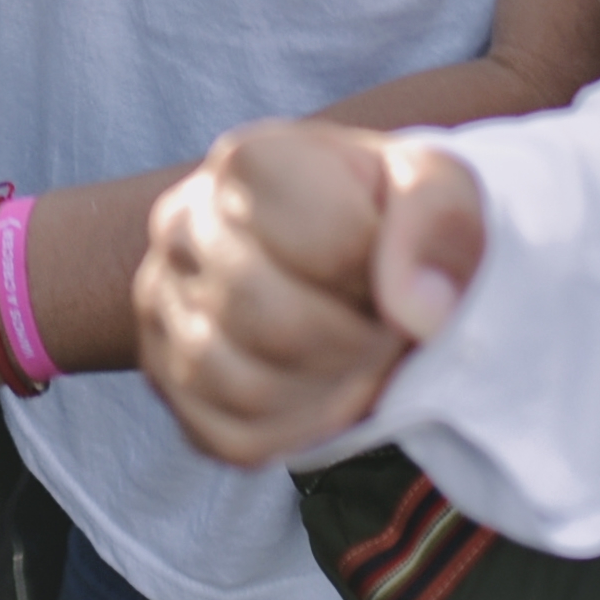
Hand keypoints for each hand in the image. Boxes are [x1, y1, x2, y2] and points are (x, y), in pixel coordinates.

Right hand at [138, 120, 480, 469]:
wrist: (328, 249)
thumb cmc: (378, 212)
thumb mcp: (434, 184)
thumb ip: (439, 222)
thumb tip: (420, 312)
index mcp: (249, 160)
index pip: (327, 239)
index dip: (389, 272)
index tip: (398, 266)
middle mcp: (183, 225)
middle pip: (277, 322)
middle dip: (358, 342)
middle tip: (383, 328)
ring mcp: (161, 304)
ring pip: (247, 388)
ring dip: (330, 391)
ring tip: (353, 357)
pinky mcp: (165, 378)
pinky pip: (234, 438)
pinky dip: (299, 432)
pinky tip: (320, 391)